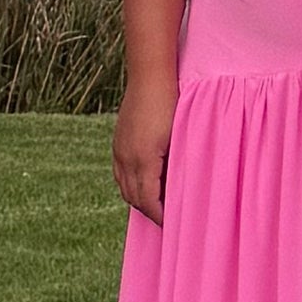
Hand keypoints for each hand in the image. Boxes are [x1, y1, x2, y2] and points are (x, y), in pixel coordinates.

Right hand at [113, 75, 174, 225]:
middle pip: (134, 198)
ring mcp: (119, 149)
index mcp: (143, 159)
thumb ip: (179, 164)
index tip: (173, 225)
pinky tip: (144, 184)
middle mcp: (126, 158)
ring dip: (139, 200)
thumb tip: (183, 188)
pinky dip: (131, 185)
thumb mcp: (181, 136)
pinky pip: (120, 173)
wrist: (150, 76)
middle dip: (150, 212)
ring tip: (157, 206)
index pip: (149, 201)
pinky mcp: (118, 142)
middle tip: (168, 220)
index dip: (160, 216)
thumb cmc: (173, 103)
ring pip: (124, 187)